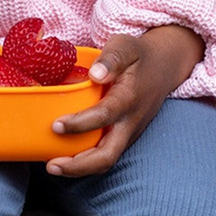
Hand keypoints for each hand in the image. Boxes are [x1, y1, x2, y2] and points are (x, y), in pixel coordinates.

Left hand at [46, 25, 204, 178]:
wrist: (164, 67)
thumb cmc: (138, 56)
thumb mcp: (125, 46)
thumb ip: (111, 58)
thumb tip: (95, 74)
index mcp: (129, 98)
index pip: (104, 116)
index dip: (79, 124)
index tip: (56, 125)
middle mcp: (130, 121)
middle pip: (108, 156)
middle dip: (78, 166)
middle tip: (51, 165)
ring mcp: (129, 133)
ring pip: (107, 161)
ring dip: (79, 169)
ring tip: (53, 166)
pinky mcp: (126, 137)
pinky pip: (107, 155)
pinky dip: (86, 162)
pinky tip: (66, 157)